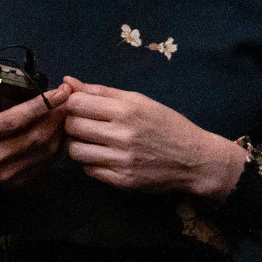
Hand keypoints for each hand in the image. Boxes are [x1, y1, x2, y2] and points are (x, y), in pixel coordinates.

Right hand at [0, 56, 73, 213]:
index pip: (15, 120)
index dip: (40, 106)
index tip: (60, 91)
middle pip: (36, 137)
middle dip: (57, 116)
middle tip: (69, 98)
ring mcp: (9, 173)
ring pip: (45, 151)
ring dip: (61, 130)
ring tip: (68, 112)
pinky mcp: (19, 182)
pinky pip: (47, 164)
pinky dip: (58, 147)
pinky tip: (61, 132)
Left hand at [60, 78, 248, 199]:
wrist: (194, 159)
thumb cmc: (166, 124)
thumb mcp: (139, 101)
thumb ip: (101, 92)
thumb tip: (67, 81)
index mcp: (126, 110)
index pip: (76, 103)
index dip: (72, 103)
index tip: (80, 107)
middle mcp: (122, 135)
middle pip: (71, 127)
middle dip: (72, 123)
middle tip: (84, 124)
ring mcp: (121, 160)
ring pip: (75, 151)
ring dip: (78, 144)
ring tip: (92, 141)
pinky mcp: (122, 181)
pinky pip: (89, 171)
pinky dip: (91, 163)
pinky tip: (104, 156)